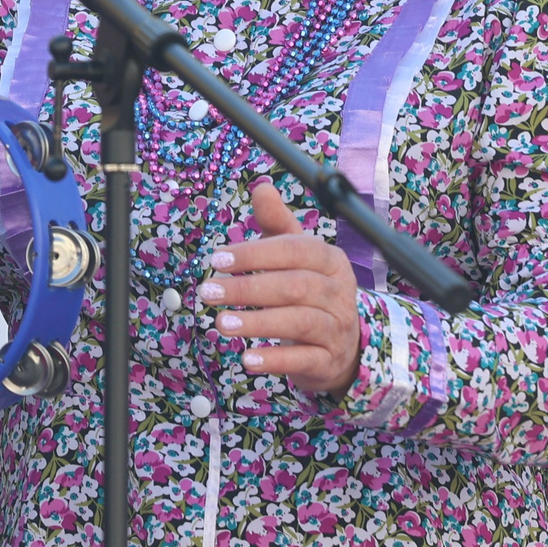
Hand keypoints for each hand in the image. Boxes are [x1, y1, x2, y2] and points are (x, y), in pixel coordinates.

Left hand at [199, 182, 363, 397]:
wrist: (340, 343)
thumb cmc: (308, 290)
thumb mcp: (295, 255)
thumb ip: (276, 224)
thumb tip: (261, 187)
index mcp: (331, 260)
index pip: (296, 250)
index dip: (256, 253)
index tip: (216, 260)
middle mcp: (340, 292)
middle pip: (295, 286)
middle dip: (248, 288)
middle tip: (207, 292)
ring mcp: (338, 327)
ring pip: (300, 321)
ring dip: (256, 322)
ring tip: (219, 324)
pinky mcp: (329, 359)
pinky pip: (305, 358)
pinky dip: (275, 359)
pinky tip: (246, 359)